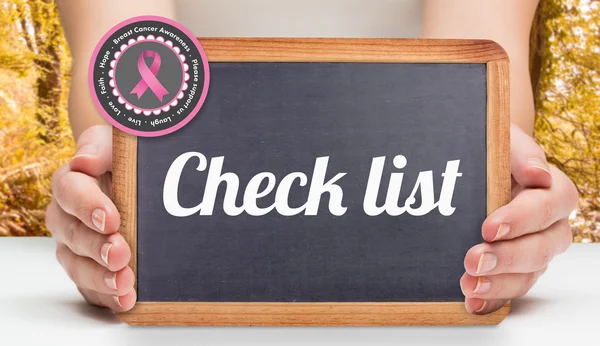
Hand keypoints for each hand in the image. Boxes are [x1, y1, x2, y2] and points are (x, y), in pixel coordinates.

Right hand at [46, 125, 135, 310]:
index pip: (69, 192)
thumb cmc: (126, 159)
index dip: (88, 206)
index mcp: (71, 182)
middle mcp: (67, 217)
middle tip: (120, 254)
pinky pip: (92, 288)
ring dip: (100, 277)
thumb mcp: (117, 143)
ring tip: (124, 283)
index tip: (111, 219)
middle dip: (96, 247)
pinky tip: (126, 300)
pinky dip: (108, 297)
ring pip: (77, 265)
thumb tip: (84, 162)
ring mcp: (77, 246)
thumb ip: (101, 148)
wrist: (140, 179)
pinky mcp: (91, 269)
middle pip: (72, 235)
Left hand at [461, 124, 578, 313]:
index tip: (489, 226)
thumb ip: (521, 153)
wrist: (482, 169)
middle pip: (541, 248)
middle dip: (506, 257)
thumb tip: (538, 173)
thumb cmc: (497, 154)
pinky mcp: (516, 269)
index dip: (521, 219)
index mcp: (553, 191)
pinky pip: (511, 289)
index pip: (548, 206)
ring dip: (498, 283)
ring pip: (529, 274)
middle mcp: (550, 226)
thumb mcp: (506, 142)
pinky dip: (492, 299)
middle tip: (473, 260)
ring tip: (468, 285)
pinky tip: (472, 302)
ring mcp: (534, 251)